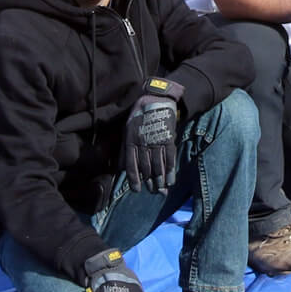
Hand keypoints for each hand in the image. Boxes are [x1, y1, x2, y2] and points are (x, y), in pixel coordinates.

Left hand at [123, 78, 183, 192]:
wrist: (155, 99)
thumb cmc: (138, 115)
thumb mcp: (126, 130)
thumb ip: (124, 149)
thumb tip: (120, 167)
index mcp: (131, 142)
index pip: (131, 165)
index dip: (134, 179)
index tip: (137, 190)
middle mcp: (143, 144)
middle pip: (147, 168)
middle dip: (150, 182)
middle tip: (153, 193)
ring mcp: (157, 141)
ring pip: (158, 165)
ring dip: (160, 179)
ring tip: (162, 190)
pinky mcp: (168, 138)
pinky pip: (170, 158)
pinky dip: (171, 170)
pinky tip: (171, 180)